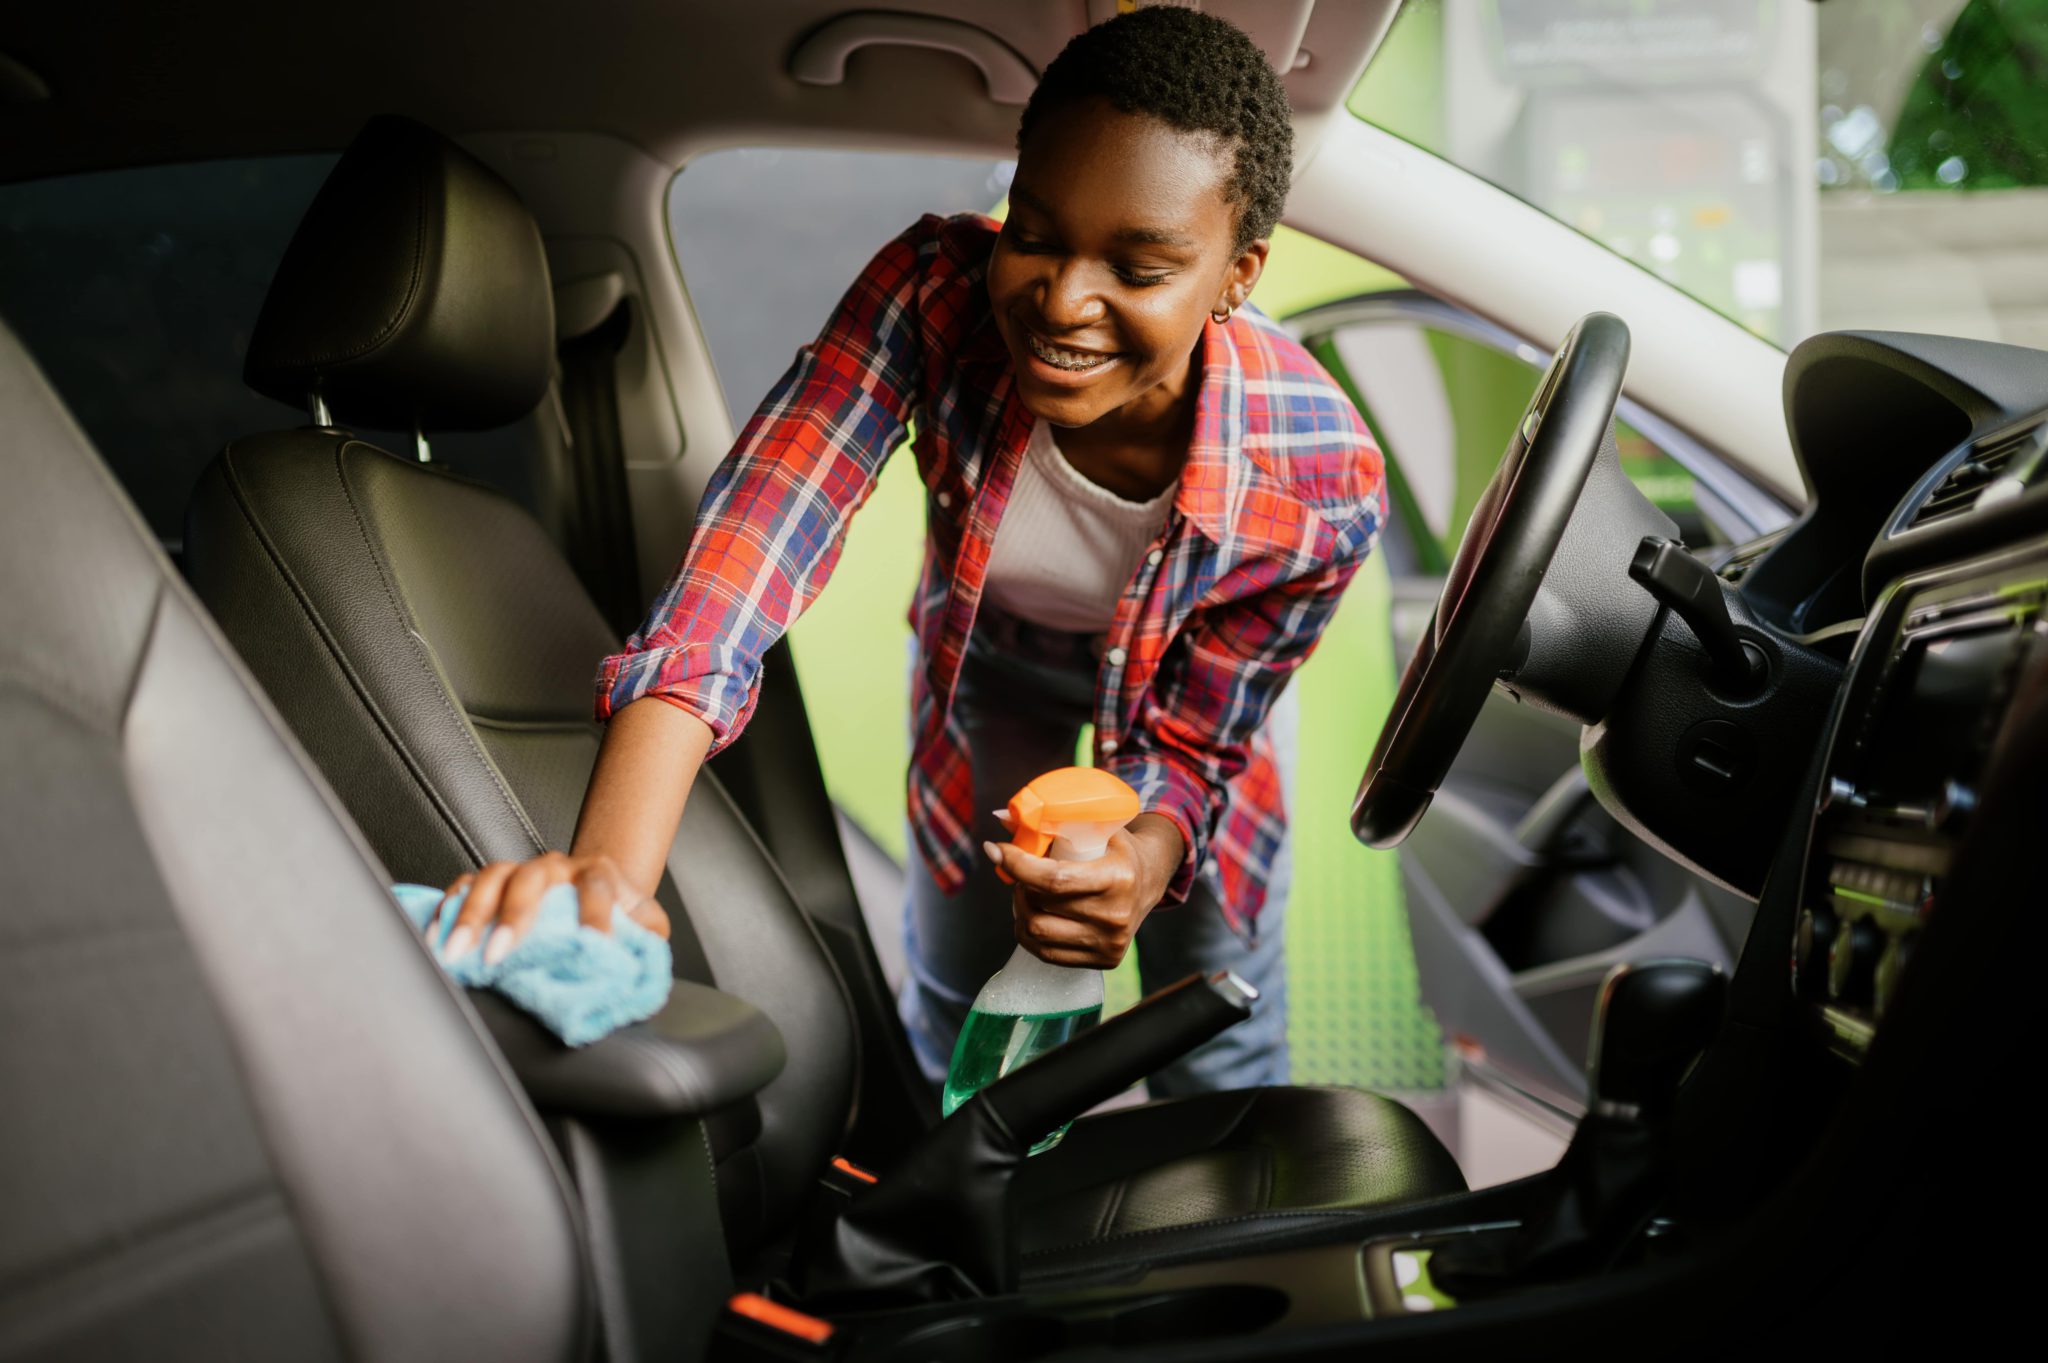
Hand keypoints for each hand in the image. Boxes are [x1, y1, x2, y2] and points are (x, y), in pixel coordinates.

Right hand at [435, 851, 669, 964]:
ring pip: (491, 878)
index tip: (590, 946)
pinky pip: (465, 886)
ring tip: (455, 952)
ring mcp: (522, 870)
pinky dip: (448, 909)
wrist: (599, 887)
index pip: (596, 888)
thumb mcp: (645, 926)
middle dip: (512, 916)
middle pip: (531, 879)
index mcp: (598, 874)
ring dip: (471, 915)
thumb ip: (647, 942)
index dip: (594, 915)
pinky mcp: (495, 881)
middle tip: (498, 955)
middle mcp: (556, 867)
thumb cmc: (621, 914)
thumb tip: (642, 968)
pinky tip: (436, 939)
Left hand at [981, 814, 1184, 968]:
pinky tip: (1033, 914)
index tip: (996, 849)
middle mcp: (1115, 915)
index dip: (1017, 865)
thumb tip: (1002, 817)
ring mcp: (1109, 943)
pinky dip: (1028, 933)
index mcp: (1117, 878)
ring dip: (1020, 909)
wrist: (1149, 881)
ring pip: (1036, 932)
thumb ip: (1053, 821)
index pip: (1053, 879)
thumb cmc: (1115, 850)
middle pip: (1040, 905)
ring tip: (1026, 893)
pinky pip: (1046, 953)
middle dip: (1020, 883)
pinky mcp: (1104, 960)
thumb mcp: (1095, 827)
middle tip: (1022, 870)